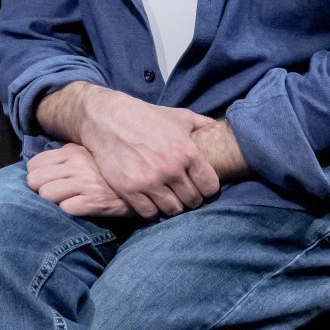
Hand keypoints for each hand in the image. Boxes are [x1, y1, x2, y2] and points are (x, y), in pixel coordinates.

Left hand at [27, 143, 130, 217]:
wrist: (142, 181)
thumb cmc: (110, 169)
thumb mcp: (89, 153)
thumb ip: (67, 155)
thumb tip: (43, 164)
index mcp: (72, 151)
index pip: (34, 164)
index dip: (37, 175)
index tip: (46, 181)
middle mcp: (76, 165)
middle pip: (35, 180)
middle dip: (40, 189)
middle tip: (52, 193)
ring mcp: (85, 183)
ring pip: (46, 194)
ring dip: (52, 201)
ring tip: (65, 200)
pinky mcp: (95, 201)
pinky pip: (66, 208)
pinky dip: (68, 210)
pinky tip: (78, 207)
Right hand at [45, 84, 220, 218]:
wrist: (109, 119)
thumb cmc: (148, 117)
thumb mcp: (180, 116)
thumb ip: (203, 124)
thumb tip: (220, 129)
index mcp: (187, 152)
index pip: (210, 186)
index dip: (208, 189)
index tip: (202, 188)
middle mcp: (171, 169)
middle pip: (192, 201)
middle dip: (192, 199)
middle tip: (185, 195)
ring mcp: (149, 181)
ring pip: (172, 210)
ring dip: (173, 207)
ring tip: (170, 199)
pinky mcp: (129, 190)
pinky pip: (149, 213)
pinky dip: (153, 210)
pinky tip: (152, 201)